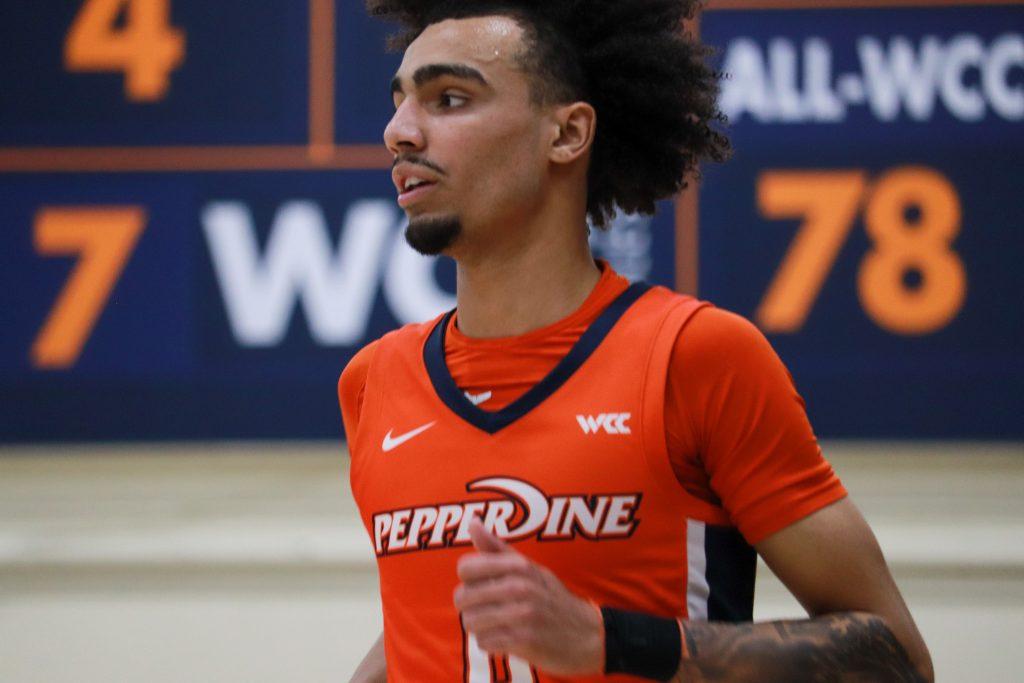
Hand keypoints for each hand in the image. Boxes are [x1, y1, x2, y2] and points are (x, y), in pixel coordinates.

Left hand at [453, 518, 604, 675]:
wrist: (589, 635)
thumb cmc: (553, 599)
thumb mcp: (530, 569)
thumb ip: (497, 548)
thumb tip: (472, 522)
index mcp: (518, 568)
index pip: (466, 567)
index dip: (467, 580)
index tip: (481, 587)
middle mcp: (519, 588)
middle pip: (462, 597)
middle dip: (470, 607)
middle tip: (487, 611)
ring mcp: (522, 615)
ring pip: (470, 621)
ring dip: (479, 628)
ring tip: (496, 626)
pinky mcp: (524, 641)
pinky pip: (484, 643)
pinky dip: (491, 644)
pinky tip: (505, 640)